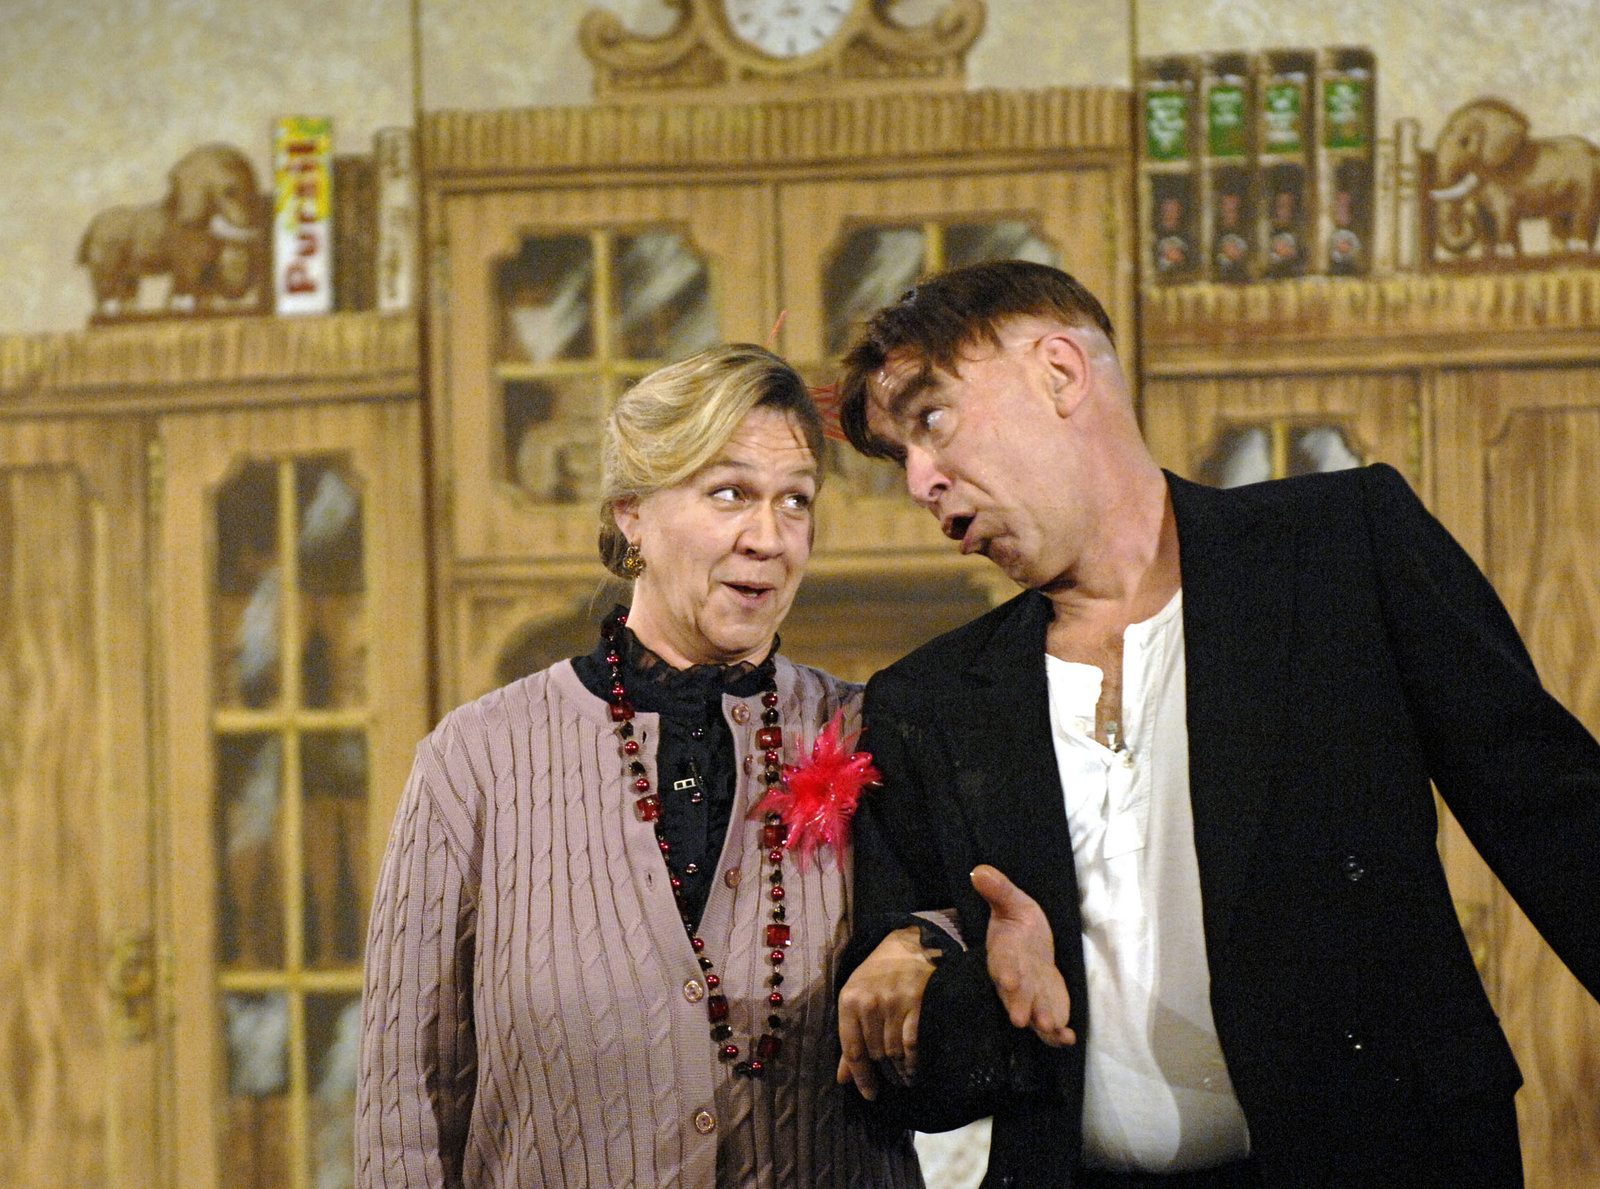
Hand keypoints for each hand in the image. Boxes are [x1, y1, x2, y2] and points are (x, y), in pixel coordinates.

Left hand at [836, 925, 935, 1099]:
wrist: (908, 946)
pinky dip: (913, 1063)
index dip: (861, 1077)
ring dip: (899, 1071)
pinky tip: (914, 1071)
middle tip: (890, 1083)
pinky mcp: (916, 1004)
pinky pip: (912, 1044)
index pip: (852, 1050)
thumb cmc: (877, 975)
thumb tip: (843, 1078)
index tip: (869, 1094)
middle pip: (875, 1054)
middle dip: (883, 1073)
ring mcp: (893, 1004)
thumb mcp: (855, 999)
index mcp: (849, 1001)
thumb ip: (849, 1039)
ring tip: (903, 1080)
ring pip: (893, 1052)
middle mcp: (869, 1004)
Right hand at [972, 864, 1075, 1046]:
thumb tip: (979, 870)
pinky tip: (1068, 1038)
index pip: (1002, 962)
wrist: (1031, 946)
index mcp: (1005, 953)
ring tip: (1050, 1029)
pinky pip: (1050, 1029)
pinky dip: (1058, 1036)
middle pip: (1014, 994)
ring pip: (1032, 1014)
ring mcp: (1030, 998)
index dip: (1004, 971)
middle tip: (1020, 1018)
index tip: (1007, 978)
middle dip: (1018, 1004)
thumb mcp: (1014, 902)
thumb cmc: (1020, 923)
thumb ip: (999, 890)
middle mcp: (1015, 980)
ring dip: (1040, 1023)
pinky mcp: (1046, 1009)